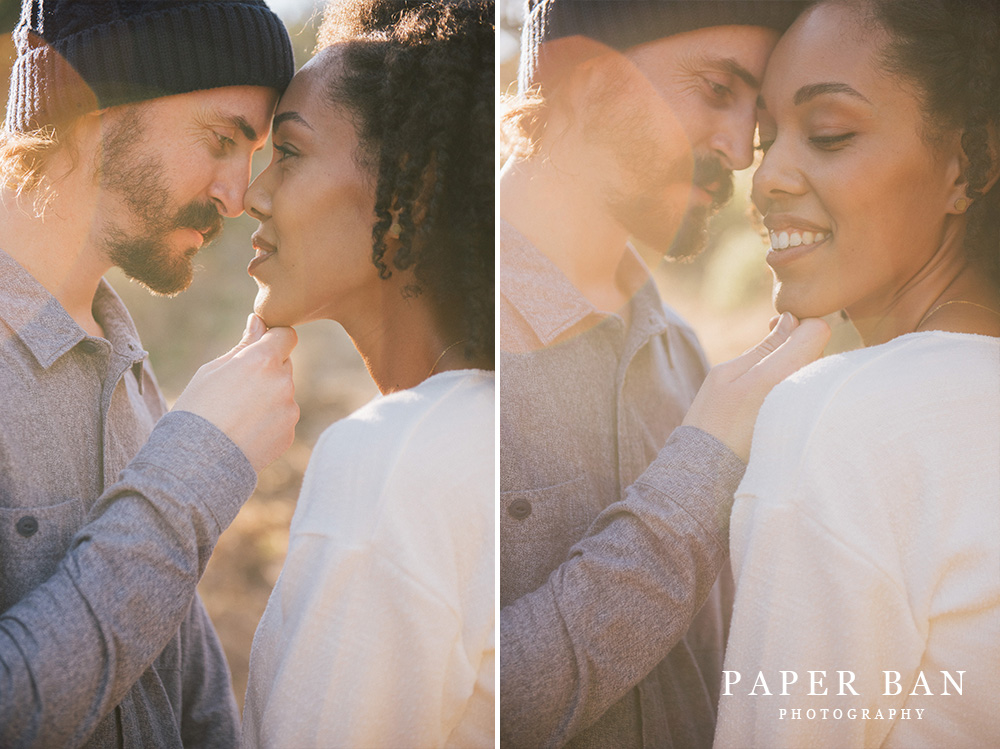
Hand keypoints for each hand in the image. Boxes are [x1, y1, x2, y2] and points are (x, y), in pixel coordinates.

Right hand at [173, 314, 298, 471]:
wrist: (197, 463)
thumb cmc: (197, 410)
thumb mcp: (212, 370)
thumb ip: (244, 345)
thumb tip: (258, 320)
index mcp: (263, 360)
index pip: (286, 335)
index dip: (273, 339)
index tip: (259, 349)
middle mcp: (283, 382)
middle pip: (284, 364)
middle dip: (268, 370)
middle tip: (237, 389)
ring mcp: (289, 409)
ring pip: (284, 392)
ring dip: (269, 396)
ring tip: (237, 414)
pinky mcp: (290, 432)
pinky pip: (283, 417)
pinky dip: (270, 421)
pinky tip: (245, 431)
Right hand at [682, 313, 830, 461]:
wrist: (712, 470)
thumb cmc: (713, 419)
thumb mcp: (727, 373)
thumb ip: (765, 345)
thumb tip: (791, 319)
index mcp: (783, 373)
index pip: (818, 329)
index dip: (798, 324)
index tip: (775, 331)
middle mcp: (807, 390)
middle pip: (820, 349)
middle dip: (796, 344)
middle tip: (763, 358)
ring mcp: (812, 410)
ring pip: (816, 369)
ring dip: (796, 367)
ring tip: (764, 385)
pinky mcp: (810, 424)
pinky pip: (813, 391)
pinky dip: (797, 387)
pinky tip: (772, 403)